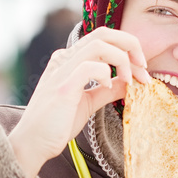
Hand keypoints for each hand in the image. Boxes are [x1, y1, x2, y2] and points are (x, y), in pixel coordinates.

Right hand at [8, 27, 150, 177]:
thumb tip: (131, 82)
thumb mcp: (90, 101)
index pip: (104, 39)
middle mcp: (65, 58)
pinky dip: (106, 73)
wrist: (34, 143)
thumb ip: (108, 89)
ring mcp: (62, 69)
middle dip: (131, 45)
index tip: (142, 70)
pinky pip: (89, 65)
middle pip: (104, 33)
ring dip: (123, 60)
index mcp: (71, 59)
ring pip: (100, 45)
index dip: (128, 49)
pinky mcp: (63, 85)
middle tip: (143, 68)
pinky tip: (108, 85)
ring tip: (130, 80)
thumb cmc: (57, 123)